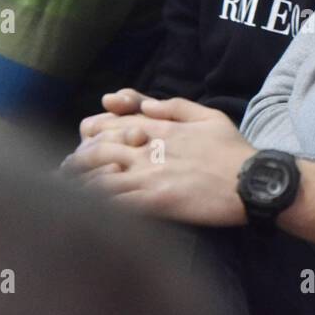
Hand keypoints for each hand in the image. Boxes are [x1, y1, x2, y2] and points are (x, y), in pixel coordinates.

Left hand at [62, 97, 253, 225]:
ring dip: (78, 184)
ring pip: (102, 178)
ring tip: (62, 192)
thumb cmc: (233, 149)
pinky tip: (84, 210)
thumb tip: (144, 104)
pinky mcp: (158, 201)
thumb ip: (174, 106)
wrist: (252, 181)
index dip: (93, 130)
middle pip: (100, 150)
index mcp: (162, 127)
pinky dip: (97, 206)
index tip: (82, 137)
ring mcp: (152, 176)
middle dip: (77, 159)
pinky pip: (118, 204)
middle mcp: (151, 149)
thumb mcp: (209, 115)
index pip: (114, 122)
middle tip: (63, 169)